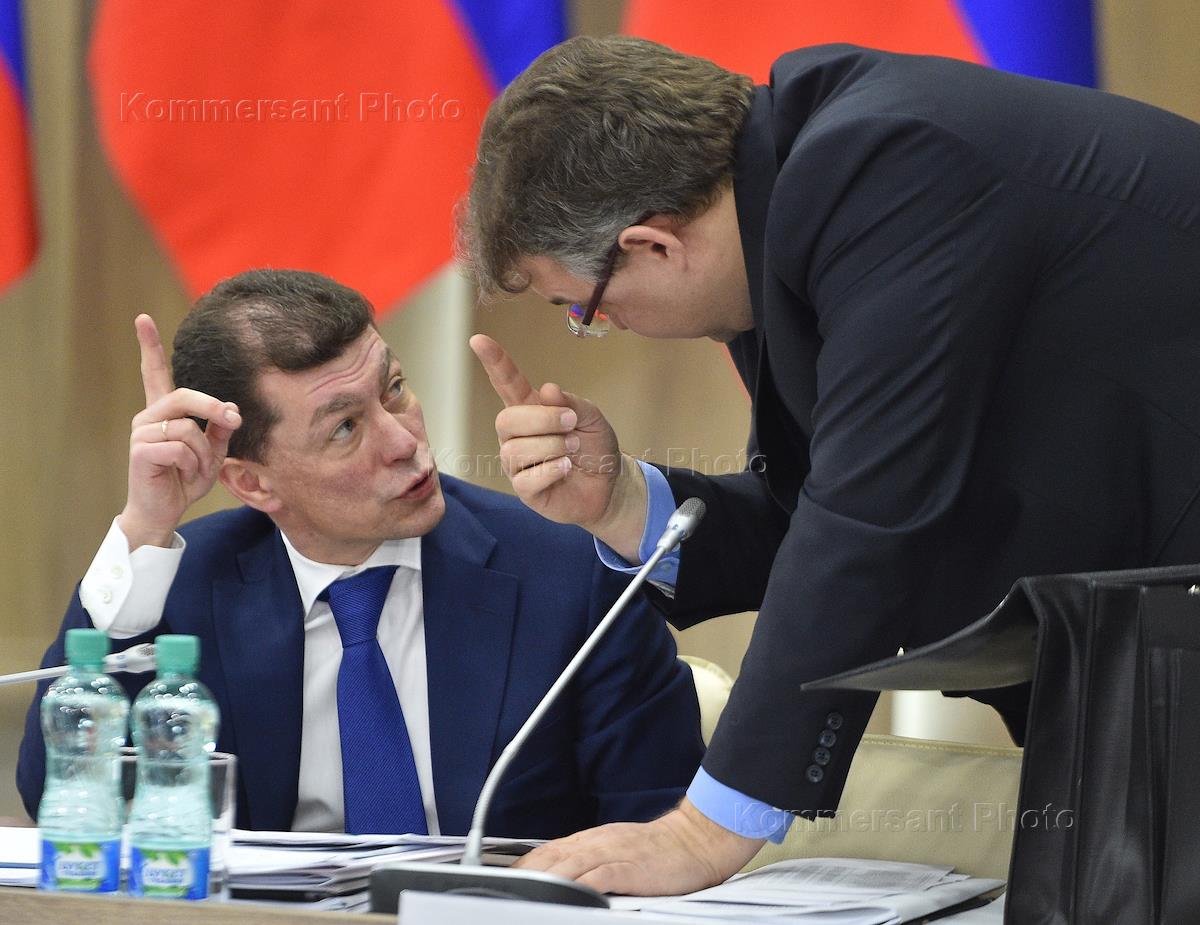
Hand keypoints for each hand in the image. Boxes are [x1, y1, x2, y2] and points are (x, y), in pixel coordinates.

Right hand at [118, 314, 241, 549]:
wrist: (163, 511)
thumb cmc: (184, 480)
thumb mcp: (211, 452)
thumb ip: (219, 429)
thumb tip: (231, 409)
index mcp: (163, 412)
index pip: (154, 373)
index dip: (149, 346)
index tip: (143, 319)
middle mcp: (147, 417)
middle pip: (184, 396)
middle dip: (213, 408)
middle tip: (232, 420)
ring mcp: (141, 433)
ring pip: (187, 428)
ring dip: (203, 452)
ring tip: (196, 468)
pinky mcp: (140, 451)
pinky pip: (180, 447)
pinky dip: (192, 463)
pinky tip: (183, 474)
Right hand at [469, 334, 646, 559]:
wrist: (609, 484)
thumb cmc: (594, 447)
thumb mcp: (591, 417)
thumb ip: (570, 403)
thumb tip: (546, 390)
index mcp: (531, 410)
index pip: (506, 384)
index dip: (494, 363)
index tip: (478, 339)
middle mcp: (517, 436)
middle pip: (506, 420)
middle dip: (543, 420)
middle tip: (571, 426)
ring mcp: (518, 464)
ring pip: (516, 450)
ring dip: (552, 447)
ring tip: (572, 451)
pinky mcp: (524, 490)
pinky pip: (526, 478)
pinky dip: (551, 471)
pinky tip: (565, 469)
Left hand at [513, 798, 764, 894]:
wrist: (696, 840)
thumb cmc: (661, 852)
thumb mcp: (619, 851)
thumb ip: (592, 863)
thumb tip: (564, 878)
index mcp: (593, 840)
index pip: (548, 851)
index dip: (524, 866)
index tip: (505, 880)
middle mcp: (597, 843)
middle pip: (551, 857)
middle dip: (525, 874)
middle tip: (504, 889)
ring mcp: (613, 853)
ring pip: (568, 864)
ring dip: (543, 879)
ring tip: (524, 893)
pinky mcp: (630, 867)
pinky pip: (598, 876)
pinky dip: (578, 885)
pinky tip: (566, 894)